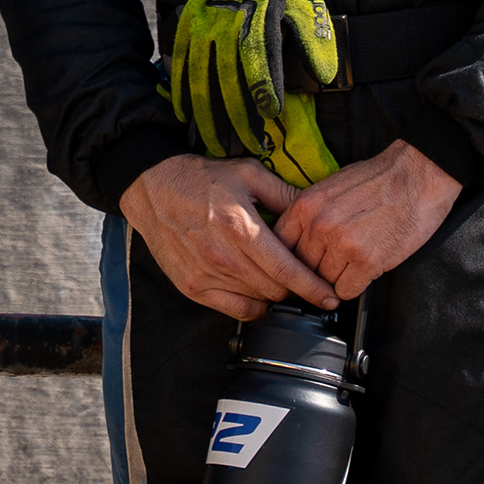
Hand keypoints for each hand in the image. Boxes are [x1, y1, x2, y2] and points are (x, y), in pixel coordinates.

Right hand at [122, 153, 328, 320]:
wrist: (152, 187)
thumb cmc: (201, 178)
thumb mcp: (247, 174)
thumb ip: (284, 194)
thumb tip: (315, 212)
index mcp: (241, 228)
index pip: (287, 270)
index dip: (313, 288)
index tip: (330, 296)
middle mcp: (223, 256)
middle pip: (276, 289)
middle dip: (296, 288)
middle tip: (301, 277)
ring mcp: (206, 275)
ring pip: (258, 300)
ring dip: (273, 293)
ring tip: (276, 277)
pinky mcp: (193, 287)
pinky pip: (235, 310)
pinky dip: (252, 306)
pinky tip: (256, 291)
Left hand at [270, 140, 462, 299]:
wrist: (417, 175)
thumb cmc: (377, 179)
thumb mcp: (329, 188)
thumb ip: (309, 214)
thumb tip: (295, 241)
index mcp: (306, 205)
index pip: (280, 246)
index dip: (288, 260)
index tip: (295, 267)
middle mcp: (319, 225)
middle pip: (301, 268)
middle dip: (314, 271)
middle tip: (330, 266)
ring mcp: (342, 244)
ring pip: (323, 282)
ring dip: (336, 278)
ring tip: (351, 263)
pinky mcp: (367, 260)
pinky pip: (347, 291)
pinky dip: (354, 286)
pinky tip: (364, 271)